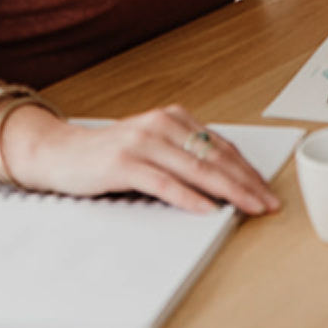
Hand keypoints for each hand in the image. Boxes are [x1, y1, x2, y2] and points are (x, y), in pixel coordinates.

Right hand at [0, 102, 280, 214]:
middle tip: (268, 202)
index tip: (268, 189)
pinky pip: (164, 182)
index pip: (221, 146)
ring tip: (249, 206)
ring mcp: (143, 142)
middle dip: (247, 182)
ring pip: (197, 169)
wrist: (58, 153)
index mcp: (174, 118)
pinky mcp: (123, 163)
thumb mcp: (152, 147)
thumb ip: (182, 156)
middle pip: (215, 157)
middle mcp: (162, 125)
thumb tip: (225, 180)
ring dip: (228, 191)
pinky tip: (207, 209)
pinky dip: (189, 197)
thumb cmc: (108, 156)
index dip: (248, 170)